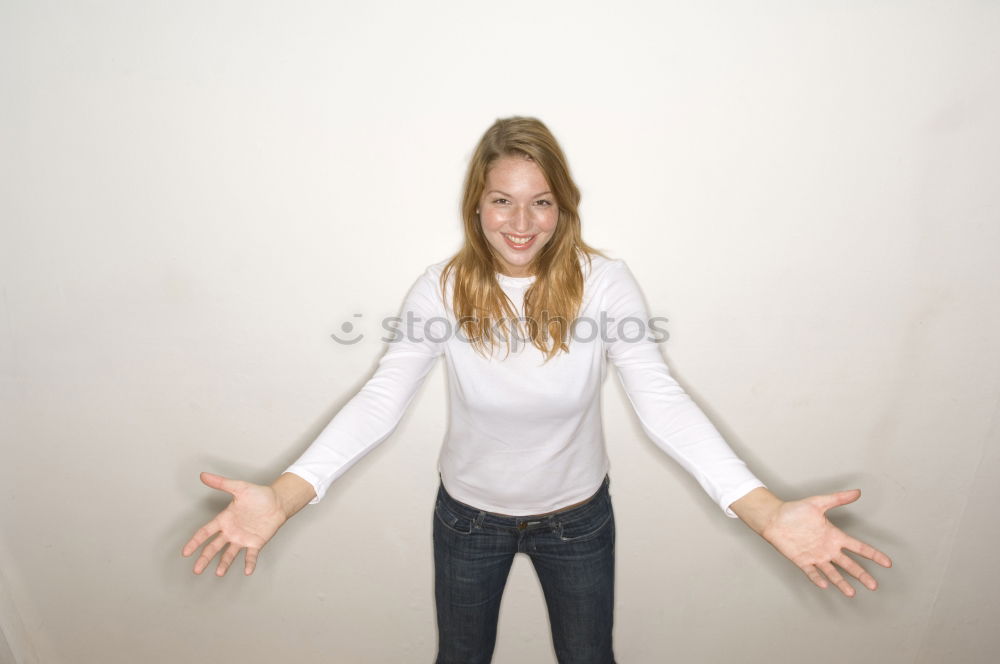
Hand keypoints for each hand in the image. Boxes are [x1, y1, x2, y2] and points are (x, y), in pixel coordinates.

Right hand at [181, 472, 288, 576]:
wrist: (277, 501)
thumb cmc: (258, 494)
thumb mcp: (239, 487)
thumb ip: (221, 483)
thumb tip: (203, 475)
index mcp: (224, 519)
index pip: (205, 532)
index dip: (195, 542)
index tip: (185, 552)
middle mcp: (231, 531)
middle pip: (214, 547)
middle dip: (205, 558)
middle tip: (197, 570)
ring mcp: (243, 538)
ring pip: (229, 554)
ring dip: (224, 564)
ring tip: (218, 573)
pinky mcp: (256, 542)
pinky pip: (251, 555)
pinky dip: (249, 563)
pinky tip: (247, 571)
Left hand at [757, 489, 891, 596]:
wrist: (774, 517)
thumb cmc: (795, 510)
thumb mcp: (818, 502)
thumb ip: (837, 499)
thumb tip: (856, 492)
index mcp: (834, 536)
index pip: (858, 547)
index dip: (873, 555)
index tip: (887, 563)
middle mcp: (827, 548)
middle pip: (849, 564)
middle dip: (862, 574)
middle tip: (874, 586)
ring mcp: (815, 556)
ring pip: (832, 572)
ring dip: (842, 583)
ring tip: (851, 593)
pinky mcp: (801, 560)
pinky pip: (812, 572)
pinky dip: (818, 578)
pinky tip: (825, 585)